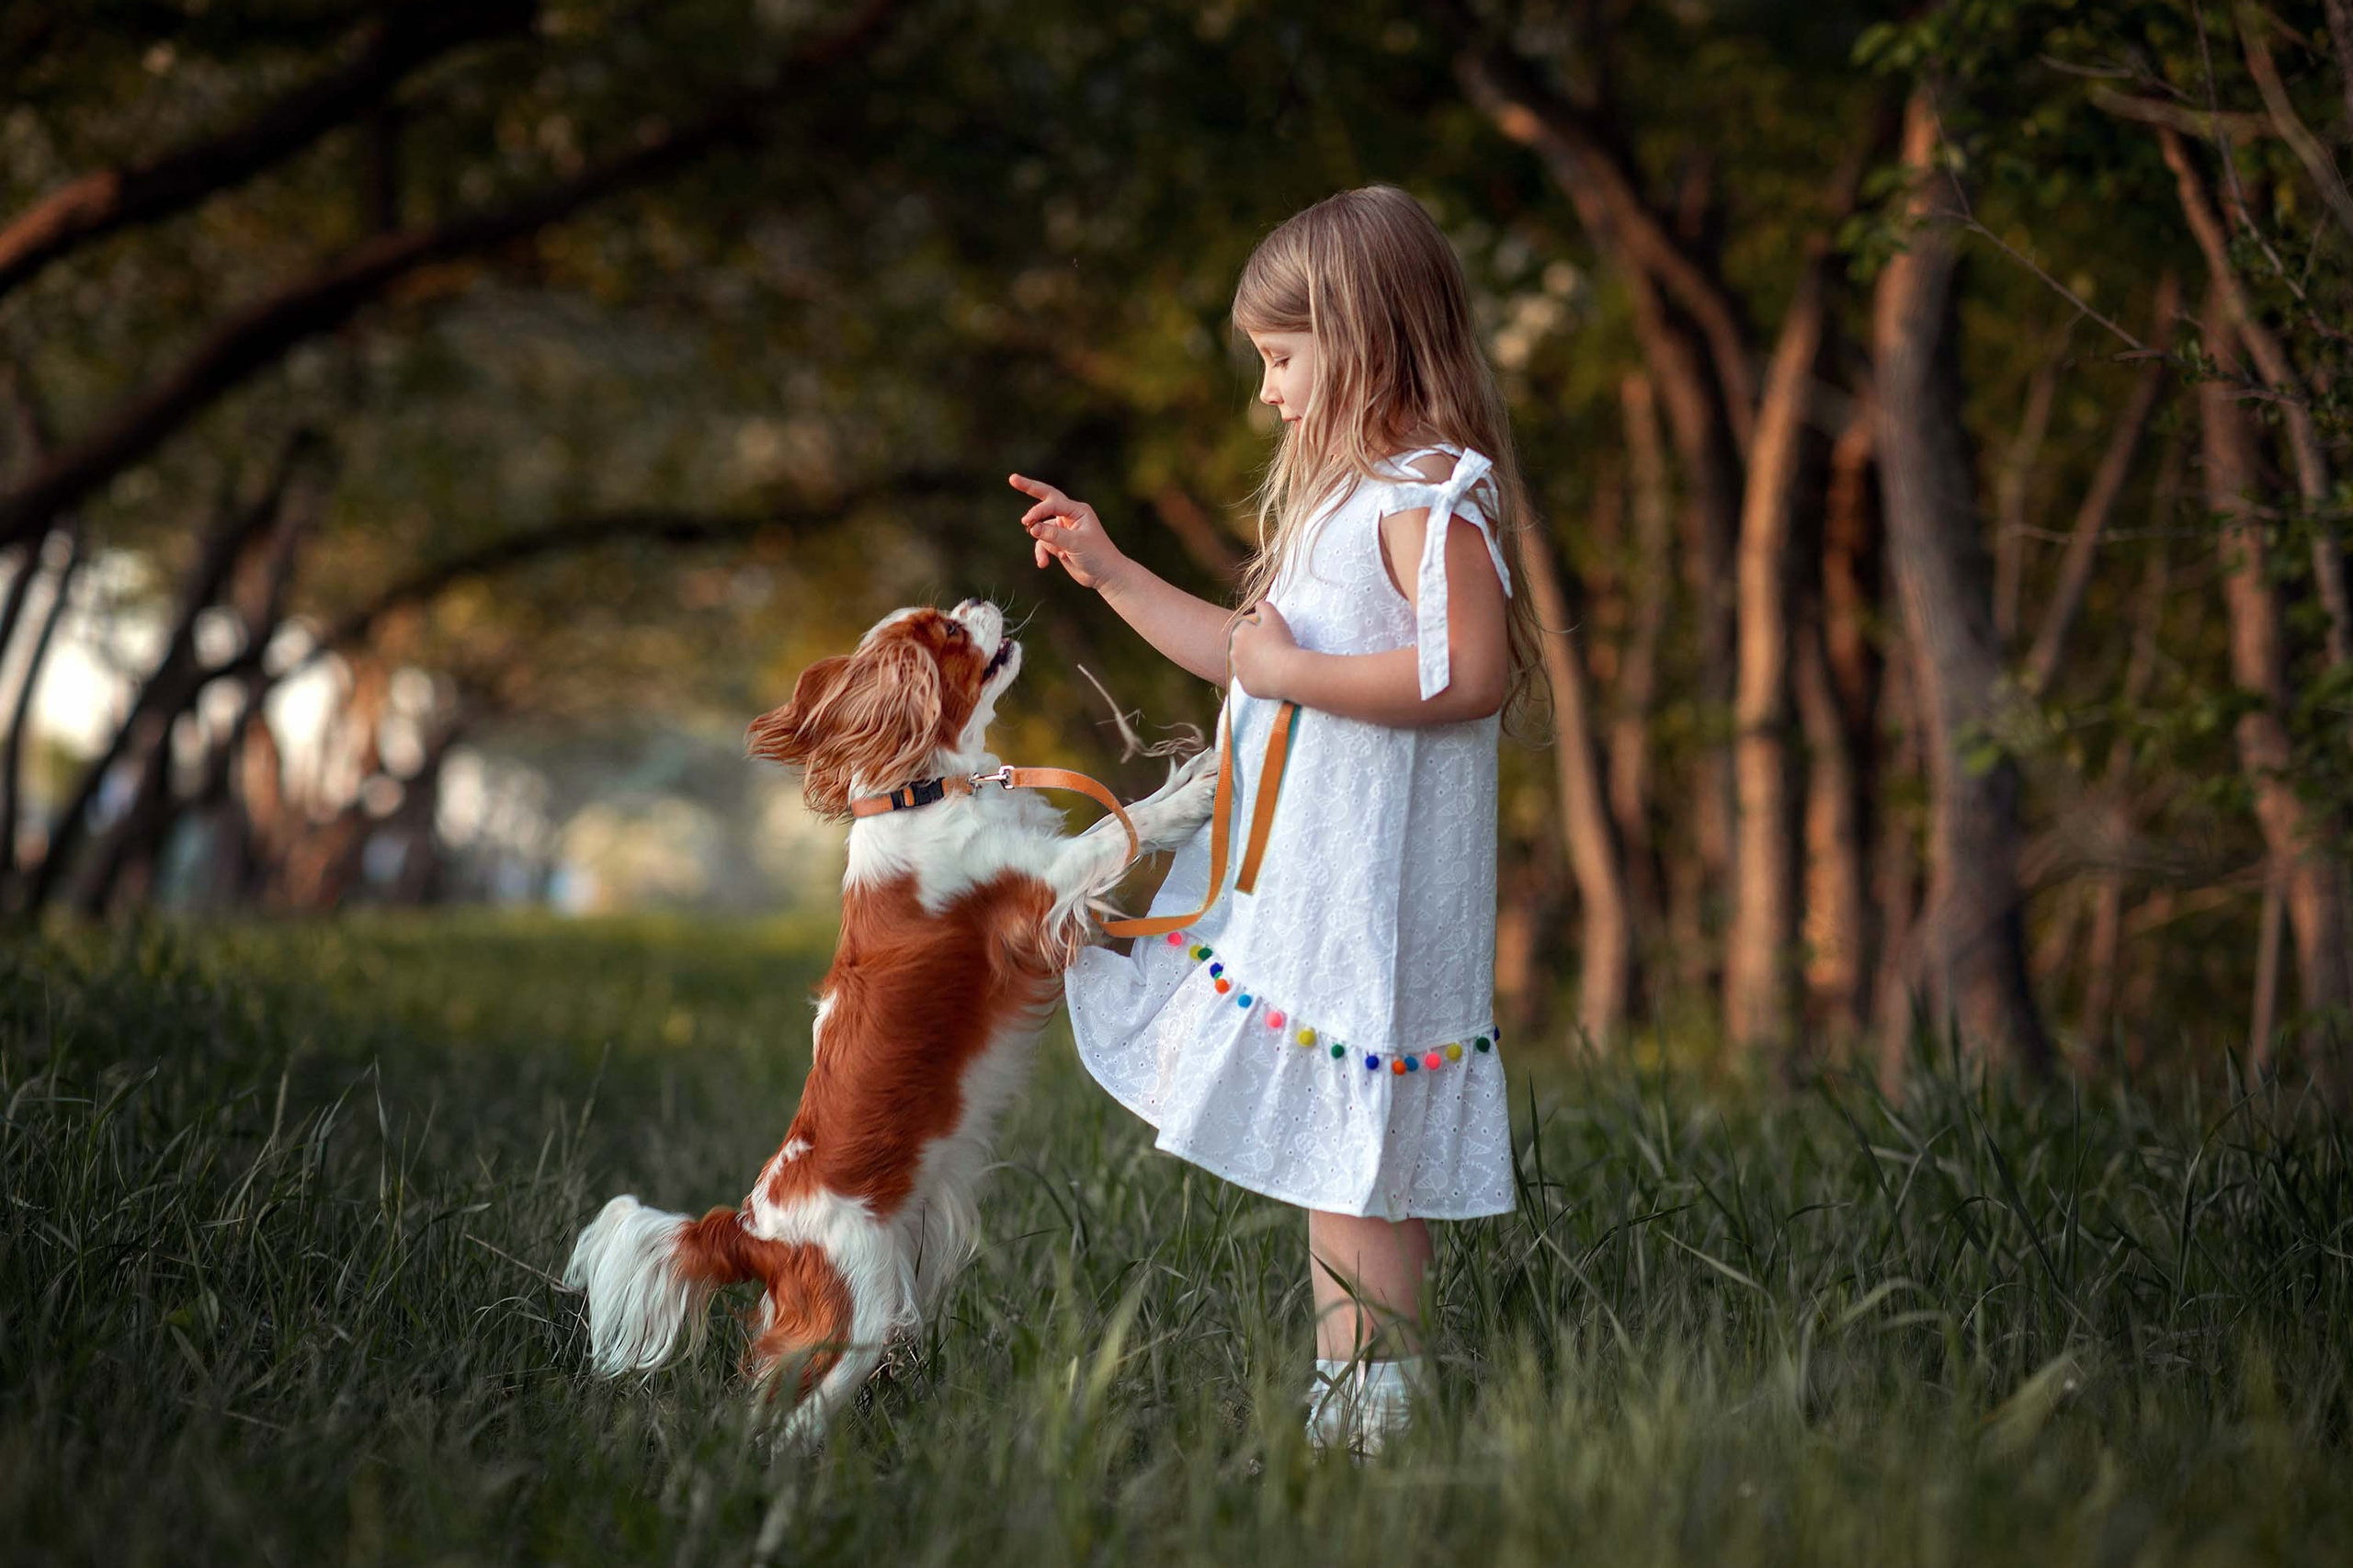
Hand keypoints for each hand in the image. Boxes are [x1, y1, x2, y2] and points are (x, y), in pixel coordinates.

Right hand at [1009, 474, 1127, 590]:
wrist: (1105, 575)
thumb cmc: (1097, 555)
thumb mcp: (1075, 543)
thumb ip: (1053, 535)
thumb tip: (1032, 527)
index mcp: (1077, 510)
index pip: (1053, 502)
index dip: (1038, 510)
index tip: (1027, 522)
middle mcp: (1069, 516)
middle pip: (1046, 499)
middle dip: (1029, 488)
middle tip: (1012, 478)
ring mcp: (1063, 529)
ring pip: (1041, 529)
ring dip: (1040, 543)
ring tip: (1044, 559)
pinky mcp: (1059, 542)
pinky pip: (1043, 543)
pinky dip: (1041, 553)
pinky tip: (1043, 564)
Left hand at [1227, 600, 1297, 700]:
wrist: (1287, 672)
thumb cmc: (1281, 642)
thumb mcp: (1275, 617)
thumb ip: (1265, 606)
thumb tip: (1259, 603)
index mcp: (1238, 635)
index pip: (1247, 629)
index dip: (1261, 631)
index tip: (1273, 636)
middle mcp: (1233, 653)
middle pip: (1246, 648)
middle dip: (1256, 648)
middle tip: (1275, 649)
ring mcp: (1239, 672)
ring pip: (1248, 665)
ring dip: (1257, 663)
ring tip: (1274, 663)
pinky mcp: (1246, 687)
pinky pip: (1253, 681)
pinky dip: (1260, 679)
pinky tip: (1273, 676)